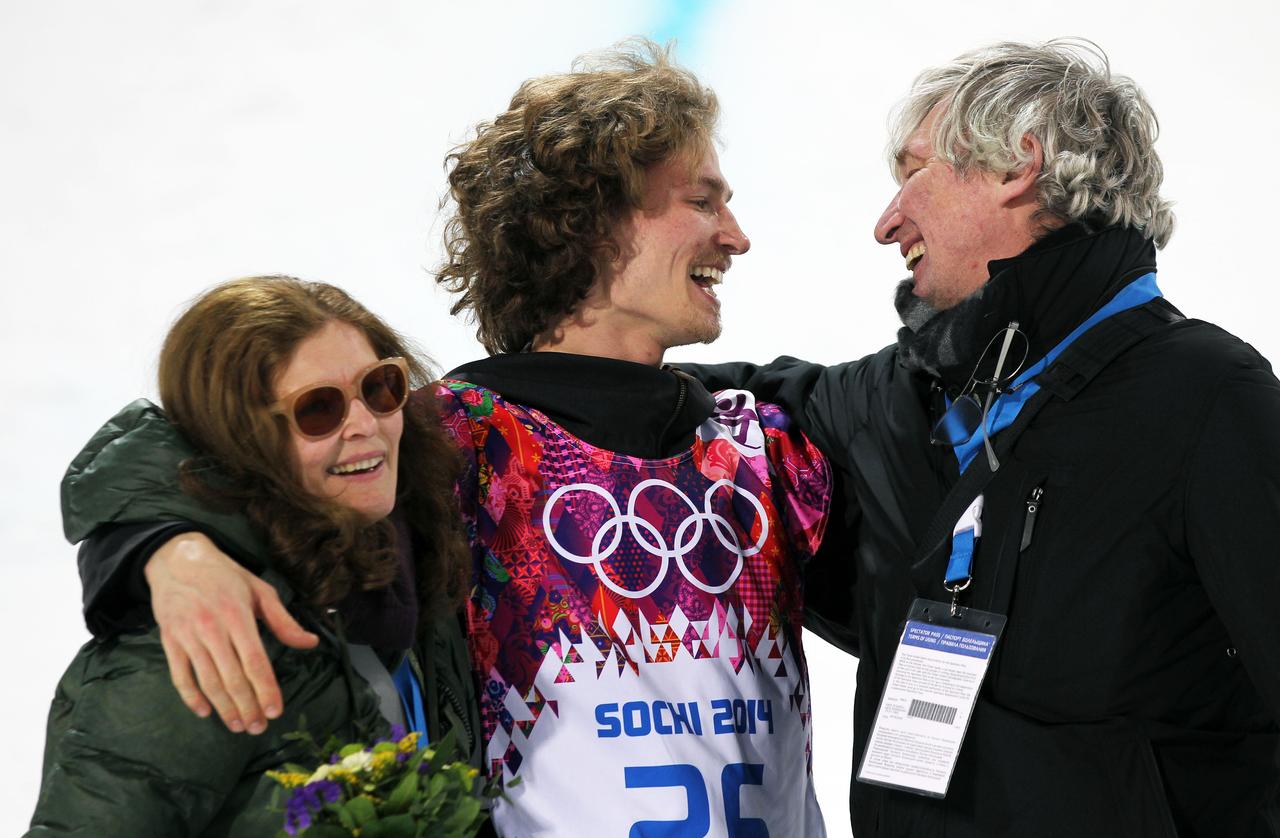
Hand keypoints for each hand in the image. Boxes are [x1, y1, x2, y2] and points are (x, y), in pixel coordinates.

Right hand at [145, 532, 318, 733]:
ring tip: (237, 725)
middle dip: (247, 706)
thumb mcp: (260, 590)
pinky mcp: (170, 641)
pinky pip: (180, 675)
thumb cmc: (225, 575)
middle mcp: (212, 628)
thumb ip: (284, 621)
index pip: (255, 661)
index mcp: (238, 616)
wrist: (177, 559)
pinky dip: (191, 697)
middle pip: (232, 677)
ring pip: (207, 680)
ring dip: (223, 707)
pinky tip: (205, 712)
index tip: (275, 711)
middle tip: (258, 727)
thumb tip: (310, 643)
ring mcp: (188, 636)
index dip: (266, 689)